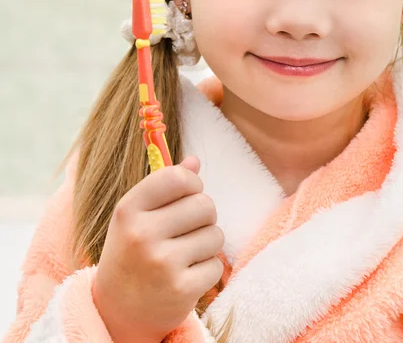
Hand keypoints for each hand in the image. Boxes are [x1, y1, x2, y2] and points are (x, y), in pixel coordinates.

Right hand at [92, 156, 224, 342]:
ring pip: (215, 234)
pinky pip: (216, 265)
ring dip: (207, 243)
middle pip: (204, 204)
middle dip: (203, 216)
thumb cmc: (132, 251)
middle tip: (186, 230)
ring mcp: (161, 263)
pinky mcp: (180, 289)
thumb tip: (195, 160)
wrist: (117, 311)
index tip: (188, 194)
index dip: (192, 183)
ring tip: (184, 254)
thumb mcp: (138, 215)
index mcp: (129, 210)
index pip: (178, 177)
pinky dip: (207, 270)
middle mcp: (142, 234)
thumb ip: (165, 184)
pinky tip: (186, 276)